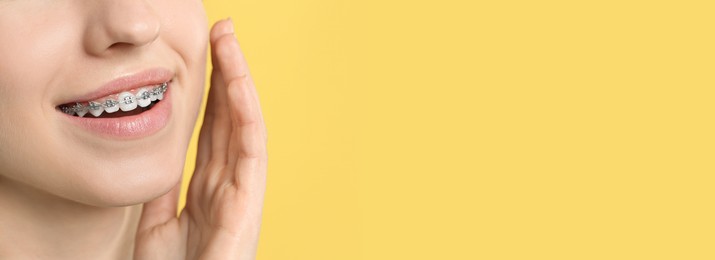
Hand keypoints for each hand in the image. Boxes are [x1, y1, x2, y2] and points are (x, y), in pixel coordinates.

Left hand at [133, 19, 267, 259]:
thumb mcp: (159, 226)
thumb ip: (165, 193)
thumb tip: (161, 161)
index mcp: (208, 190)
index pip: (211, 129)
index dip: (209, 91)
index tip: (204, 54)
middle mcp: (229, 184)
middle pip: (228, 118)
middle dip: (225, 72)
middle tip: (222, 31)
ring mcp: (243, 190)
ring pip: (242, 123)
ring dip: (237, 79)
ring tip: (229, 40)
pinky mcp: (250, 200)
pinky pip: (251, 148)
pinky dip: (246, 112)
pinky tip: (238, 82)